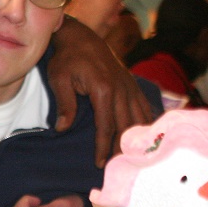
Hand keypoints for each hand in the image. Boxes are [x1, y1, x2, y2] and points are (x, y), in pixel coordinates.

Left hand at [49, 17, 152, 166]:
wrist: (80, 37)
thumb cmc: (67, 59)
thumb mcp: (59, 79)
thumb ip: (64, 105)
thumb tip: (62, 129)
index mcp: (103, 90)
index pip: (106, 126)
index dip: (103, 147)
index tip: (99, 163)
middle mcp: (121, 89)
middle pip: (126, 126)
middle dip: (122, 149)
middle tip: (118, 169)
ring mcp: (130, 86)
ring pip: (139, 118)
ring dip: (137, 139)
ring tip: (133, 159)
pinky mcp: (132, 83)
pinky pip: (144, 106)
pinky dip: (147, 122)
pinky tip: (148, 137)